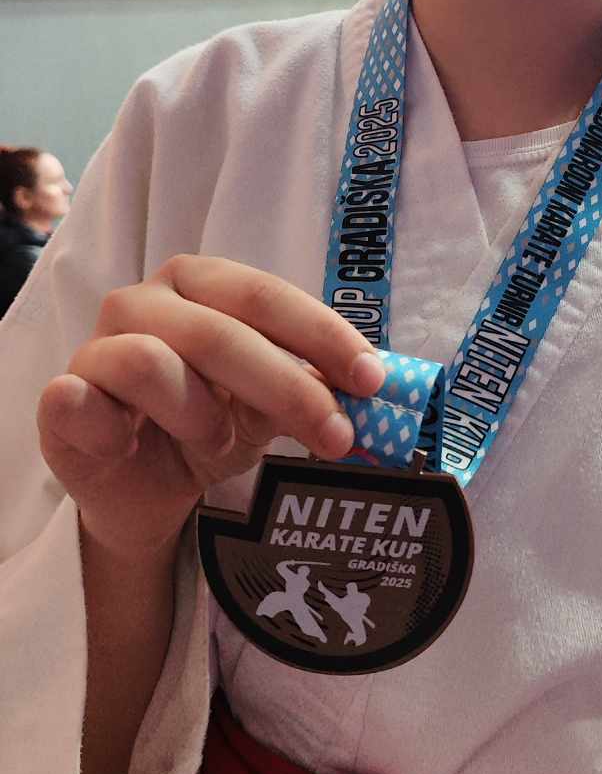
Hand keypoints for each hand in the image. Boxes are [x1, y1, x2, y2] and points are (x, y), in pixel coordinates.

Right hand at [37, 256, 384, 559]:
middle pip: (220, 333)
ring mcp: (95, 347)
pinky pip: (80, 399)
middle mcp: (142, 302)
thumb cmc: (205, 427)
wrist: (143, 490)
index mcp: (197, 284)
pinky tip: (132, 445)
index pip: (264, 296)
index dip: (321, 335)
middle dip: (287, 387)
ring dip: (201, 415)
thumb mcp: (267, 407)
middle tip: (336, 435)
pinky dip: (116, 427)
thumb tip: (368, 391)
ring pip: (152, 363)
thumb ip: (308, 387)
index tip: (371, 379)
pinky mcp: (58, 398)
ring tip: (216, 444)